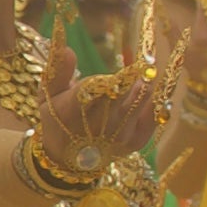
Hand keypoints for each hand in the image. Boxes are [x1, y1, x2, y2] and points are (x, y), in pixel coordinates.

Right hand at [33, 37, 155, 174]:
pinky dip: (157, 100)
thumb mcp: (48, 96)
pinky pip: (155, 116)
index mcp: (75, 108)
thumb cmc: (56, 121)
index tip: (133, 59)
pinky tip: (155, 87)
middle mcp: (100, 123)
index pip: (101, 87)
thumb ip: (58, 71)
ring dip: (147, 84)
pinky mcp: (137, 141)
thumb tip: (66, 47)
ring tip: (148, 73)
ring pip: (142, 102)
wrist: (67, 159)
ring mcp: (121, 134)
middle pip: (125, 93)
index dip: (119, 75)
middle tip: (146, 61)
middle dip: (137, 76)